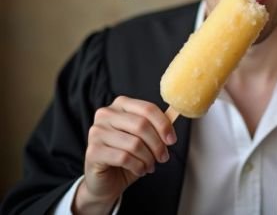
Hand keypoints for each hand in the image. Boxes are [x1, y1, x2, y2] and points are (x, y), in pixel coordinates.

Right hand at [73, 96, 176, 213]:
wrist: (105, 180)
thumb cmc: (127, 155)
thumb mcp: (144, 137)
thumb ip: (156, 124)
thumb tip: (174, 113)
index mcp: (120, 104)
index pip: (148, 109)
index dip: (163, 124)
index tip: (172, 140)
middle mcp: (106, 114)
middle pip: (142, 125)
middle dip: (157, 144)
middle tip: (163, 157)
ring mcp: (96, 132)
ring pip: (134, 143)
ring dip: (148, 158)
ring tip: (150, 166)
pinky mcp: (92, 151)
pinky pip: (124, 157)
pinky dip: (137, 166)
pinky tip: (140, 170)